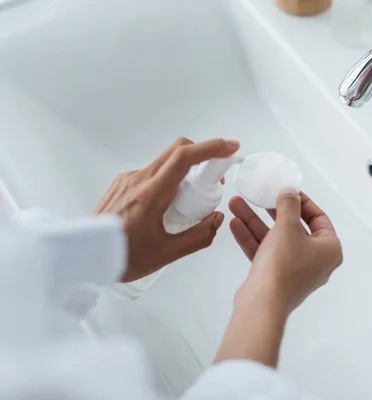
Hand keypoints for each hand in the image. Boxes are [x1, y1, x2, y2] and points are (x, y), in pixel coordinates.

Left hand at [94, 137, 239, 281]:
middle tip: (215, 178)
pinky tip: (168, 206)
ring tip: (190, 201)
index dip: (212, 148)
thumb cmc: (122, 257)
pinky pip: (153, 172)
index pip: (184, 157)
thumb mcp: (166, 254)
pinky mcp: (122, 183)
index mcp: (151, 194)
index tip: (231, 148)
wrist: (81, 257)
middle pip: (177, 150)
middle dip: (203, 155)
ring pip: (165, 162)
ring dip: (186, 170)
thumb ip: (198, 237)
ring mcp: (128, 178)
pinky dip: (169, 180)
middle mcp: (139, 179)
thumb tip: (217, 218)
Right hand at [214, 189, 341, 366]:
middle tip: (258, 195)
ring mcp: (295, 271)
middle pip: (293, 227)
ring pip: (275, 240)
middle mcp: (316, 261)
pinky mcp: (276, 278)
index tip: (286, 190)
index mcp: (329, 249)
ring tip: (235, 204)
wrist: (263, 304)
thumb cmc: (283, 263)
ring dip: (255, 222)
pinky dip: (252, 239)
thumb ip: (289, 204)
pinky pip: (266, 253)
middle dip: (270, 210)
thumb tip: (291, 191)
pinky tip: (235, 224)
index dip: (302, 201)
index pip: (318, 218)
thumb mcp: (287, 226)